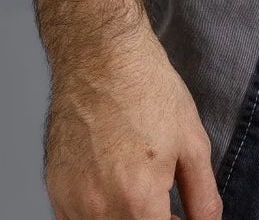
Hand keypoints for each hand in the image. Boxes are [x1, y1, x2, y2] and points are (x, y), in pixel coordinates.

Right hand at [45, 21, 221, 219]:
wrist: (101, 55)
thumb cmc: (147, 90)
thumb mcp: (193, 142)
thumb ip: (203, 197)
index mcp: (138, 200)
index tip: (179, 218)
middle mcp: (99, 208)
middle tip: (166, 208)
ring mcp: (73, 202)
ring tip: (139, 192)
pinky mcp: (55, 191)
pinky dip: (100, 216)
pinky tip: (115, 187)